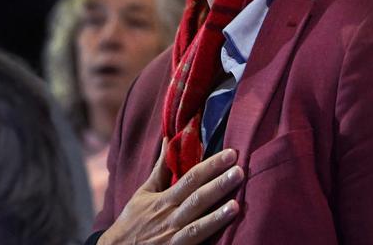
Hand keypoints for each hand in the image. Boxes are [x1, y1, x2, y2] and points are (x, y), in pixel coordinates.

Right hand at [99, 139, 242, 244]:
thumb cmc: (133, 220)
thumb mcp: (144, 192)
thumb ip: (161, 168)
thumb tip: (169, 140)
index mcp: (163, 199)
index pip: (191, 178)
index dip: (211, 166)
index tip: (230, 154)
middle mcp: (170, 217)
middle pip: (197, 198)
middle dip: (218, 184)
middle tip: (239, 170)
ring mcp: (174, 237)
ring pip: (198, 225)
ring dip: (217, 216)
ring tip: (236, 204)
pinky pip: (196, 243)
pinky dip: (208, 236)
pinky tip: (225, 233)